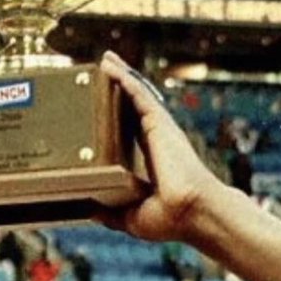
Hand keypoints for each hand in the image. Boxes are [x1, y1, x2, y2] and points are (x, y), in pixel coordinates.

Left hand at [98, 51, 226, 241]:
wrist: (191, 212)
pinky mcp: (159, 123)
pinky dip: (124, 77)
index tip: (101, 109)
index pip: (128, 134)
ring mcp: (158, 130)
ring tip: (103, 60)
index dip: (115, 119)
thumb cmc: (170, 220)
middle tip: (98, 75)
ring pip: (135, 96)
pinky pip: (139, 93)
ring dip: (119, 77)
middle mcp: (154, 142)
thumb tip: (89, 211)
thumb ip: (109, 213)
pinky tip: (110, 65)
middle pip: (131, 109)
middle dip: (117, 92)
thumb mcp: (131, 218)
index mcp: (148, 162)